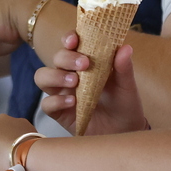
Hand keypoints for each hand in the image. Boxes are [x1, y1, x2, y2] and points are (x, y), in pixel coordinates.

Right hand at [35, 34, 149, 134]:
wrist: (125, 132)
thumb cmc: (125, 105)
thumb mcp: (127, 86)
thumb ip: (124, 68)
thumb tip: (125, 47)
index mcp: (87, 62)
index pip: (71, 43)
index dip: (69, 37)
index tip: (75, 39)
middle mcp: (71, 74)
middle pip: (57, 58)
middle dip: (67, 57)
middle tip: (84, 64)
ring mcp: (63, 93)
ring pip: (43, 77)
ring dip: (55, 76)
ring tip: (75, 82)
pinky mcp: (59, 113)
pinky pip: (47, 104)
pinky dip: (56, 100)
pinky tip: (72, 102)